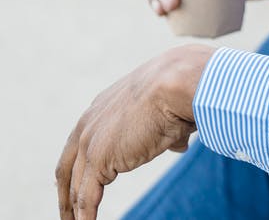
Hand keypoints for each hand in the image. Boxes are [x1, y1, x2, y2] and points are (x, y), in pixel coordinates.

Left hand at [56, 45, 213, 219]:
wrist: (177, 84)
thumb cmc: (180, 91)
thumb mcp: (168, 110)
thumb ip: (166, 131)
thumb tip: (178, 145)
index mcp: (101, 109)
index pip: (79, 145)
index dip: (78, 168)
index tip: (79, 186)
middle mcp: (88, 124)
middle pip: (66, 169)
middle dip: (66, 194)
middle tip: (68, 214)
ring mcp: (89, 143)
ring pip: (76, 187)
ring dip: (74, 211)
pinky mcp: (99, 161)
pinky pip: (87, 198)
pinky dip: (85, 217)